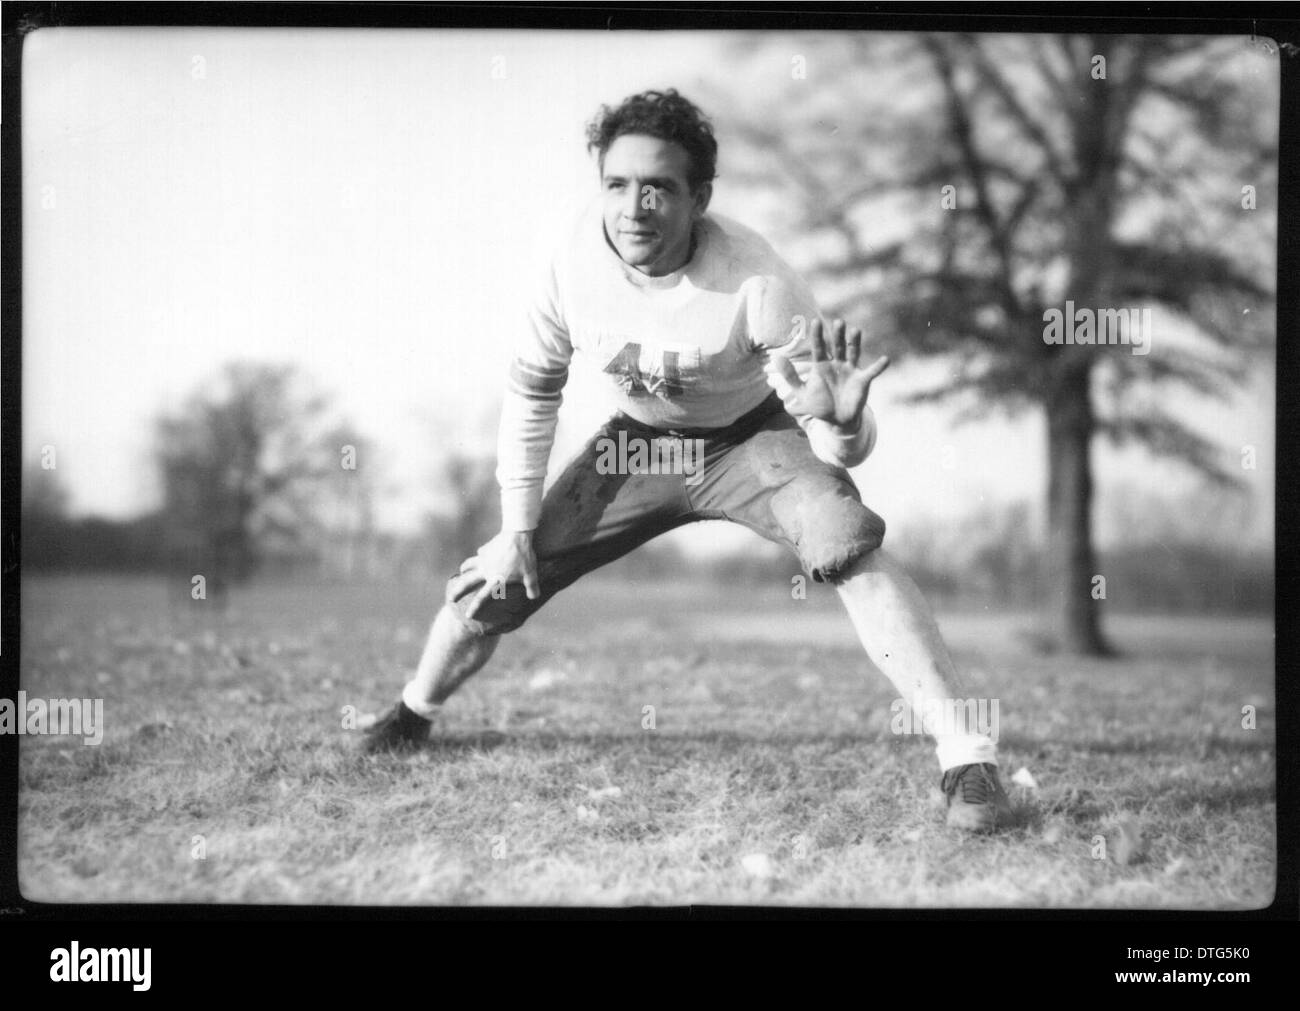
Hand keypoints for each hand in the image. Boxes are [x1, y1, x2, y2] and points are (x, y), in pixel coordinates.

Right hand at [461, 530, 539, 619]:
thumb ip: (532, 587)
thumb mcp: (531, 574)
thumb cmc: (524, 556)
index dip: (474, 607)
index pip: (482, 597)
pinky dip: (479, 556)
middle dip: (457, 591)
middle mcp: (485, 571)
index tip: (467, 615)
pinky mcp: (485, 549)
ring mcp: (483, 559)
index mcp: (495, 580)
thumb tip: (534, 597)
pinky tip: (482, 553)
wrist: (517, 535)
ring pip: (468, 565)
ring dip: (464, 569)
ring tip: (461, 572)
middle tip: (451, 598)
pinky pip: (480, 553)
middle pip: (467, 582)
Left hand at [766, 318, 889, 430]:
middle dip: (837, 335)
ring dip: (855, 342)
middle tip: (838, 322)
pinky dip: (879, 366)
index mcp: (821, 365)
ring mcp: (851, 370)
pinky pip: (872, 372)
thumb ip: (790, 377)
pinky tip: (885, 359)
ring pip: (853, 352)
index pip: (818, 347)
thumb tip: (776, 358)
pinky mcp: (862, 380)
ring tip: (856, 330)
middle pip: (837, 346)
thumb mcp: (802, 393)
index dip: (817, 335)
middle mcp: (837, 364)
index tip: (815, 322)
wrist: (836, 420)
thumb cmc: (819, 405)